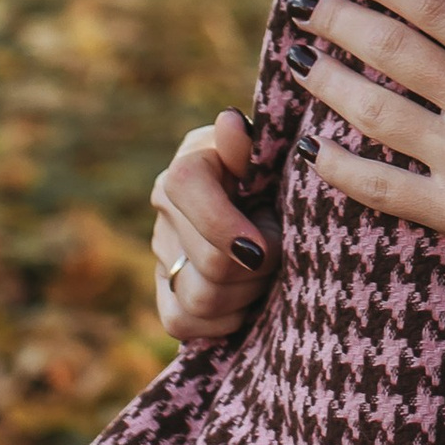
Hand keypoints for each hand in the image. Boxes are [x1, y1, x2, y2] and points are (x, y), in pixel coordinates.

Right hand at [150, 111, 276, 342]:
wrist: (279, 212)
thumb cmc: (282, 182)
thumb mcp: (274, 159)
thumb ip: (253, 148)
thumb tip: (231, 123)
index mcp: (190, 165)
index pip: (184, 188)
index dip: (223, 226)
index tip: (263, 249)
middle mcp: (165, 206)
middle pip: (208, 261)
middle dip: (258, 268)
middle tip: (282, 255)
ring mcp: (161, 251)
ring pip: (199, 298)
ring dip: (246, 294)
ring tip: (265, 275)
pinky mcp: (165, 293)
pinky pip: (181, 322)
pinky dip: (222, 321)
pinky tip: (244, 301)